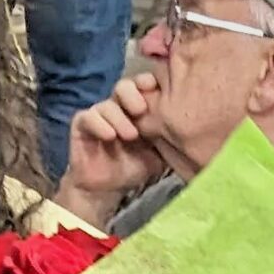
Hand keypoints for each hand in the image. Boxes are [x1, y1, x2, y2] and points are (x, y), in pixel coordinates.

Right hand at [63, 72, 167, 204]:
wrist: (107, 189)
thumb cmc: (134, 168)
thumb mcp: (161, 153)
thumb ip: (171, 136)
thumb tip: (192, 123)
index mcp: (138, 107)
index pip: (144, 84)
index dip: (150, 83)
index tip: (157, 90)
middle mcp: (118, 107)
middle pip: (124, 86)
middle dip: (133, 94)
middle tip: (142, 110)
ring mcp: (99, 115)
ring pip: (107, 103)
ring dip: (119, 117)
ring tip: (130, 135)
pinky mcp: (81, 125)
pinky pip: (88, 116)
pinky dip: (100, 124)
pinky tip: (110, 136)